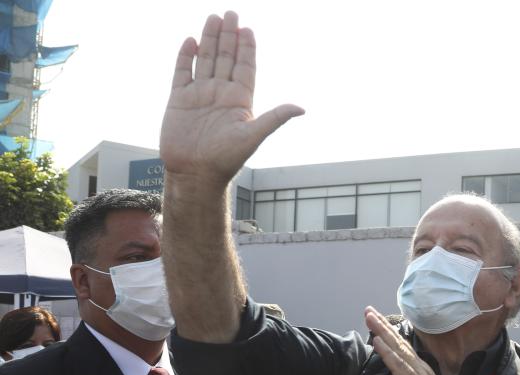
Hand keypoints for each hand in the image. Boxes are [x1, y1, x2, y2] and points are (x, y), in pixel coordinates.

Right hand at [160, 12, 303, 184]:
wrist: (195, 174)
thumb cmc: (226, 160)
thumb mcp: (253, 136)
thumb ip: (275, 118)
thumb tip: (301, 108)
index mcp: (240, 101)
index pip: (245, 68)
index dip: (247, 48)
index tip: (248, 29)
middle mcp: (221, 94)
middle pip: (226, 58)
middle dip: (229, 36)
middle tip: (231, 13)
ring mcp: (200, 95)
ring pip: (206, 60)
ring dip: (210, 40)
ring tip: (214, 18)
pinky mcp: (179, 99)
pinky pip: (182, 72)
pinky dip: (186, 57)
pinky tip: (191, 42)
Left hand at [364, 306, 464, 374]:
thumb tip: (394, 374)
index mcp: (419, 368)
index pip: (401, 345)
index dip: (388, 331)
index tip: (376, 318)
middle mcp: (419, 366)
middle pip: (398, 341)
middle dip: (382, 324)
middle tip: (368, 309)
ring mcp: (417, 374)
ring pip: (397, 348)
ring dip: (382, 331)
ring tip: (370, 317)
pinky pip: (397, 365)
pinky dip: (387, 352)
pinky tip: (377, 340)